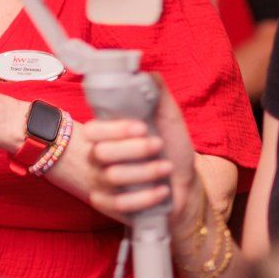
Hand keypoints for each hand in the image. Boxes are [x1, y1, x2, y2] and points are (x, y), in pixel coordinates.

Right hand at [81, 82, 198, 232]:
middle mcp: (100, 158)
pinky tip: (161, 191)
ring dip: (144, 172)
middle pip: (100, 153)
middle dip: (133, 150)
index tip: (141, 127)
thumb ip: (157, 95)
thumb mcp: (169, 120)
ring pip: (111, 178)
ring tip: (166, 169)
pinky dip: (143, 198)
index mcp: (110, 135)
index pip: (93, 130)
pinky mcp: (109, 205)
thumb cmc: (173, 150)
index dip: (114, 129)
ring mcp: (102, 183)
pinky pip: (116, 204)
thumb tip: (147, 72)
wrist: (186, 186)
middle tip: (158, 146)